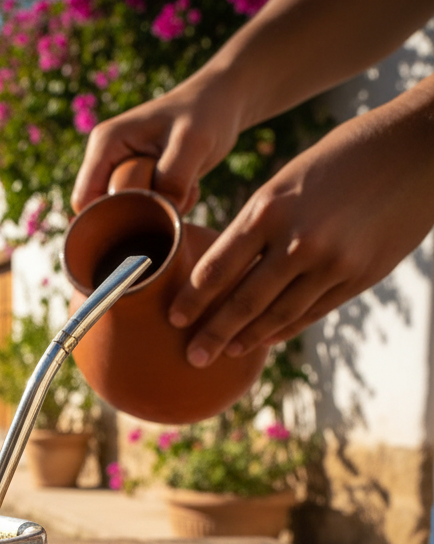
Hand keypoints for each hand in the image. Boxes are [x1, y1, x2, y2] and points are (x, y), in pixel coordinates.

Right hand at [70, 74, 243, 215]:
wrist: (222, 100)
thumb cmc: (208, 112)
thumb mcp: (195, 141)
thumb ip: (174, 178)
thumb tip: (158, 215)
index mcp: (105, 144)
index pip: (83, 200)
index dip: (107, 220)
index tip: (148, 221)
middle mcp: (105, 159)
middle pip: (102, 211)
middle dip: (137, 218)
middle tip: (175, 204)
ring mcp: (120, 170)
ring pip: (124, 214)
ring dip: (155, 215)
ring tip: (185, 193)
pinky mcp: (137, 181)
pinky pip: (141, 211)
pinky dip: (165, 210)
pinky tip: (186, 193)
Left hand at [171, 75, 433, 367]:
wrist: (420, 147)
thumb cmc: (343, 156)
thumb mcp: (287, 180)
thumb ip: (256, 224)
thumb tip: (224, 268)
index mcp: (269, 210)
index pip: (216, 267)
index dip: (192, 299)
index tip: (174, 318)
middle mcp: (298, 242)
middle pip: (243, 301)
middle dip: (213, 333)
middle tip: (191, 356)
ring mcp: (332, 264)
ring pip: (278, 314)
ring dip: (247, 339)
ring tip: (224, 353)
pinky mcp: (360, 277)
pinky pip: (312, 312)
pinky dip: (285, 329)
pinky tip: (265, 340)